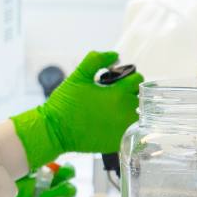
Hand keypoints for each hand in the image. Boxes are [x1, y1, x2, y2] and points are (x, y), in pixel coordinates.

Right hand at [12, 51, 143, 168]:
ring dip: (130, 110)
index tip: (117, 82)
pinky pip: (132, 130)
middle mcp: (124, 111)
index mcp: (117, 94)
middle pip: (141, 97)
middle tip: (113, 97)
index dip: (128, 78)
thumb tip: (114, 55)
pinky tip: (111, 124)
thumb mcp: (77, 77)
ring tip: (113, 111)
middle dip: (130, 94)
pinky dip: (126, 126)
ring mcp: (124, 128)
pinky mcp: (120, 141)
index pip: (138, 79)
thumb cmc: (64, 105)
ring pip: (139, 114)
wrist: (55, 131)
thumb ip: (95, 61)